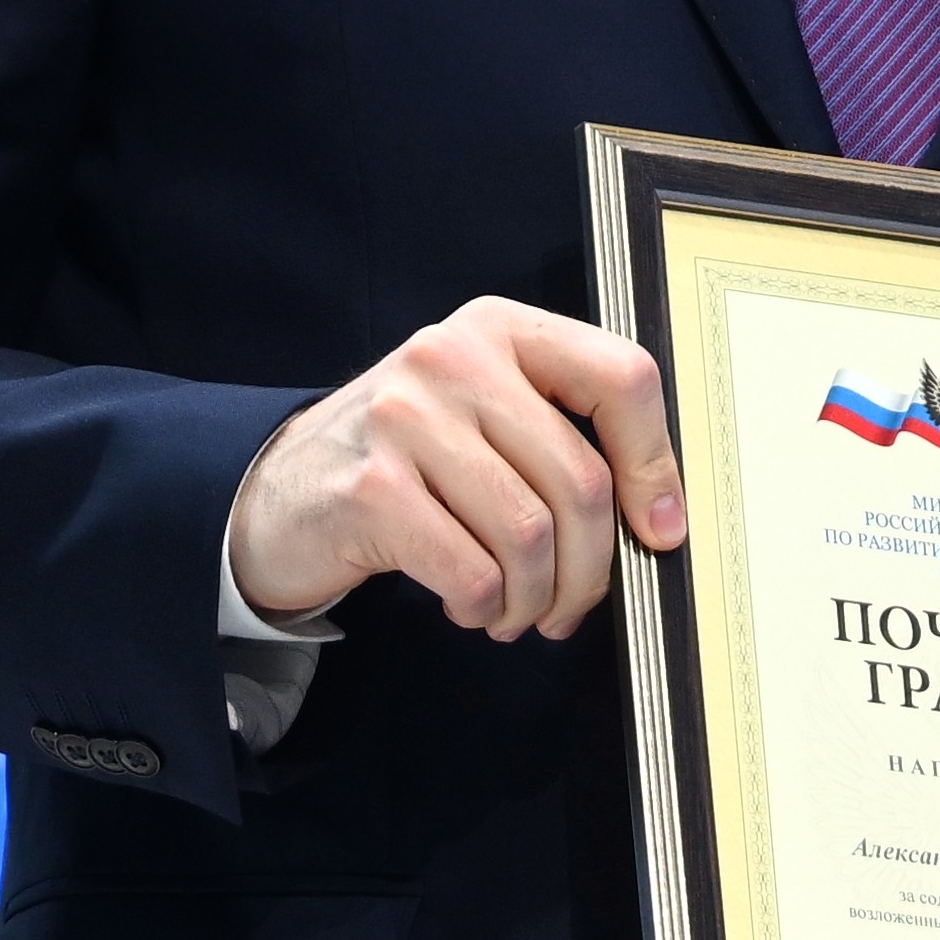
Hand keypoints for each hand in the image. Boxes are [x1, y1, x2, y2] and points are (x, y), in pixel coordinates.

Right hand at [223, 298, 685, 638]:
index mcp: (501, 328)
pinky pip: (473, 572)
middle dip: (592, 566)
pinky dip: (486, 607)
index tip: (660, 530)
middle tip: (576, 604)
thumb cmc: (407, 459)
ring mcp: (406, 418)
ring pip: (530, 535)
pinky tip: (472, 606)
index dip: (655, 465)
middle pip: (580, 479)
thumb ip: (563, 439)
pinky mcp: (370, 489)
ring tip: (519, 611)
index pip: (621, 379)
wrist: (279, 490)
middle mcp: (454, 357)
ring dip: (537, 597)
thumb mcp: (486, 414)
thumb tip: (660, 518)